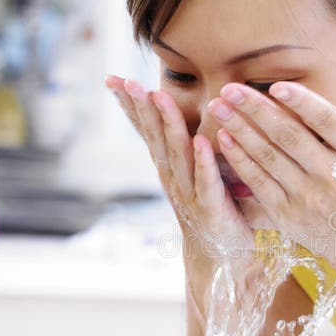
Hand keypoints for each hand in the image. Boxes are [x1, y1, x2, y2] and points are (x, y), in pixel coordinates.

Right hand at [105, 74, 258, 269]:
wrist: (222, 256)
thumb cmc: (212, 207)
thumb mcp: (195, 172)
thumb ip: (189, 143)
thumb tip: (189, 106)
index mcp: (169, 165)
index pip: (146, 130)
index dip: (130, 106)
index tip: (113, 79)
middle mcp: (173, 176)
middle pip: (155, 135)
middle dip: (142, 107)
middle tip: (128, 81)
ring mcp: (189, 192)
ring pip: (177, 152)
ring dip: (168, 123)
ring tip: (159, 96)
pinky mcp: (211, 207)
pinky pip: (206, 180)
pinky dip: (203, 161)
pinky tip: (200, 142)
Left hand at [207, 79, 335, 290]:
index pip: (328, 123)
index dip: (302, 103)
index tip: (277, 86)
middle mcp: (333, 176)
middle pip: (289, 137)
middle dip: (255, 110)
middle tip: (229, 88)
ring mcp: (308, 198)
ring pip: (269, 158)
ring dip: (240, 130)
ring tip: (218, 107)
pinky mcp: (289, 215)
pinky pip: (259, 184)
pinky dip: (240, 161)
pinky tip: (223, 140)